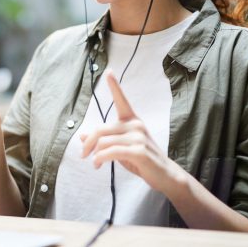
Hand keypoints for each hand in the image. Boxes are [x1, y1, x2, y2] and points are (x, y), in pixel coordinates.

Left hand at [80, 70, 185, 194]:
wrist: (165, 176)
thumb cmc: (142, 161)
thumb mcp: (121, 148)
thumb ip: (104, 140)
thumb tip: (82, 136)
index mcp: (132, 121)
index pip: (122, 100)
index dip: (114, 85)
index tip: (109, 71)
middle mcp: (135, 125)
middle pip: (101, 129)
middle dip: (88, 142)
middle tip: (83, 154)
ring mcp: (138, 137)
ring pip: (104, 142)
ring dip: (95, 155)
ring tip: (95, 163)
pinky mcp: (138, 151)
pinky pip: (111, 152)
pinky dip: (100, 158)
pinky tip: (98, 164)